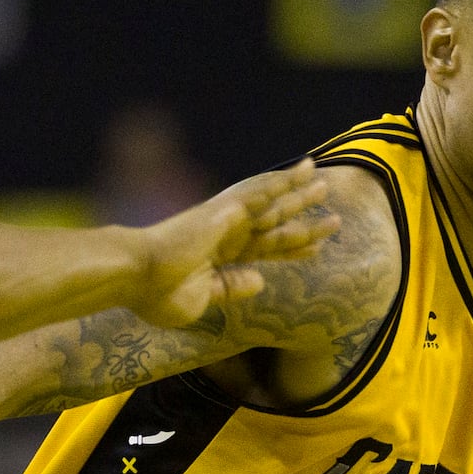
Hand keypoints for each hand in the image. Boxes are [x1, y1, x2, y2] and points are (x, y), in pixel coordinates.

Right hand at [131, 162, 334, 328]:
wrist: (138, 276)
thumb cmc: (158, 296)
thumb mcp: (203, 300)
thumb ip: (231, 289)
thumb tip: (259, 281)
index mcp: (221, 259)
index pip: (264, 252)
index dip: (291, 250)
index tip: (315, 249)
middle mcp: (227, 236)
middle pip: (275, 228)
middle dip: (304, 223)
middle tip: (334, 219)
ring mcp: (226, 221)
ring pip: (272, 206)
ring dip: (299, 196)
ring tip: (324, 184)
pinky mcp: (224, 210)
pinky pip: (259, 192)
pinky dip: (281, 182)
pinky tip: (301, 173)